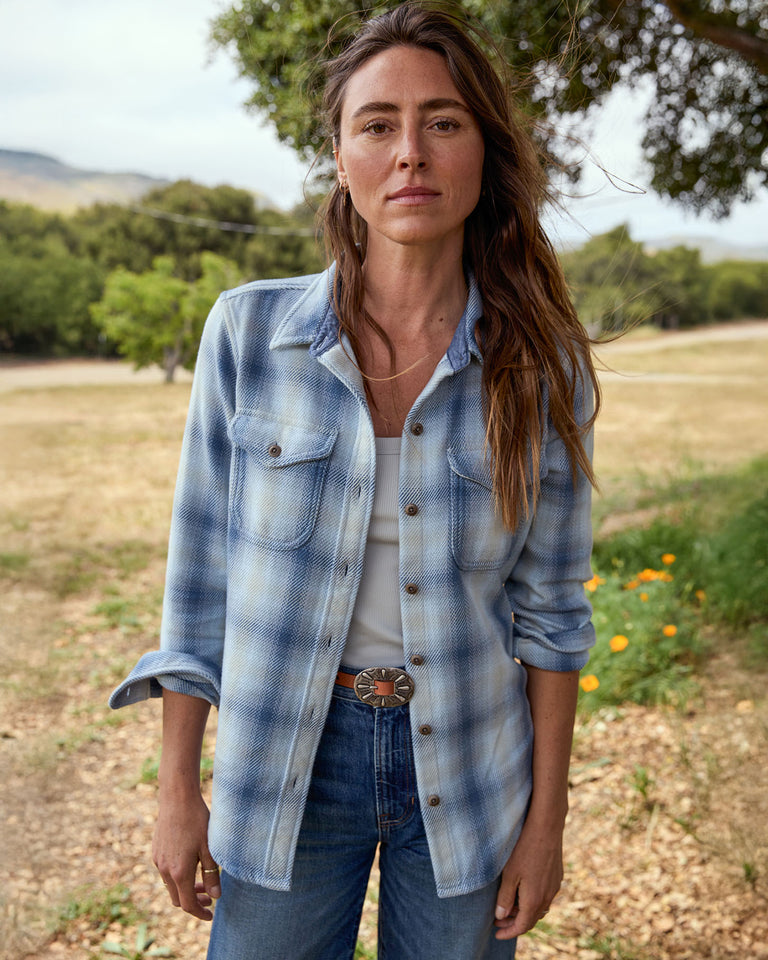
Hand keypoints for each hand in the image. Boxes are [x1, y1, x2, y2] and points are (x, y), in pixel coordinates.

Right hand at [153, 789, 220, 920]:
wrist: (177, 799)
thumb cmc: (196, 821)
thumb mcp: (209, 848)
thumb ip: (212, 874)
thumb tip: (216, 896)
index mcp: (179, 872)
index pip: (188, 904)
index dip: (200, 913)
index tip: (211, 914)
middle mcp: (165, 870)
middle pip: (177, 898)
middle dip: (194, 901)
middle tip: (210, 897)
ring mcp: (158, 861)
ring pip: (171, 886)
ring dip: (185, 889)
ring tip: (202, 881)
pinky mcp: (156, 852)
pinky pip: (166, 872)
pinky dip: (178, 877)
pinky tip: (191, 864)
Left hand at [493, 816, 563, 939]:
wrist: (546, 827)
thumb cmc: (524, 849)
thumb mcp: (509, 873)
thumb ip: (505, 897)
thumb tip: (501, 916)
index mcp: (534, 900)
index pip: (522, 926)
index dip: (508, 932)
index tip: (497, 933)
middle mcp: (547, 897)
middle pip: (531, 919)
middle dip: (514, 923)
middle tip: (498, 921)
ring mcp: (554, 887)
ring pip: (539, 908)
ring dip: (524, 912)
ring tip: (509, 906)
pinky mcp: (557, 877)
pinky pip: (545, 897)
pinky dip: (533, 901)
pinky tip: (523, 891)